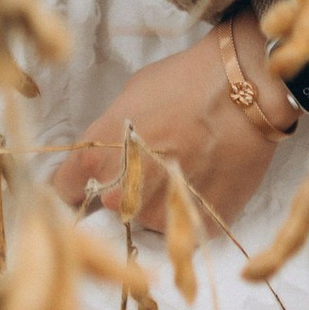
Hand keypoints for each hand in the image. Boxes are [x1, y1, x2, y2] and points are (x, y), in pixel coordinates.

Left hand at [49, 23, 294, 245]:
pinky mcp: (199, 227)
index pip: (66, 190)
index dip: (76, 185)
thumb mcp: (127, 100)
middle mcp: (122, 197)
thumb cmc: (182, 83)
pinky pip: (186, 224)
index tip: (84, 184)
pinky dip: (193, 207)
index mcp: (95, 161)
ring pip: (151, 218)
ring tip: (186, 163)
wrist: (242, 91)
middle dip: (125, 189)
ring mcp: (163, 216)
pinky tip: (206, 176)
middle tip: (151, 161)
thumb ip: (107, 140)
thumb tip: (106, 160)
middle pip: (112, 206)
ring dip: (160, 200)